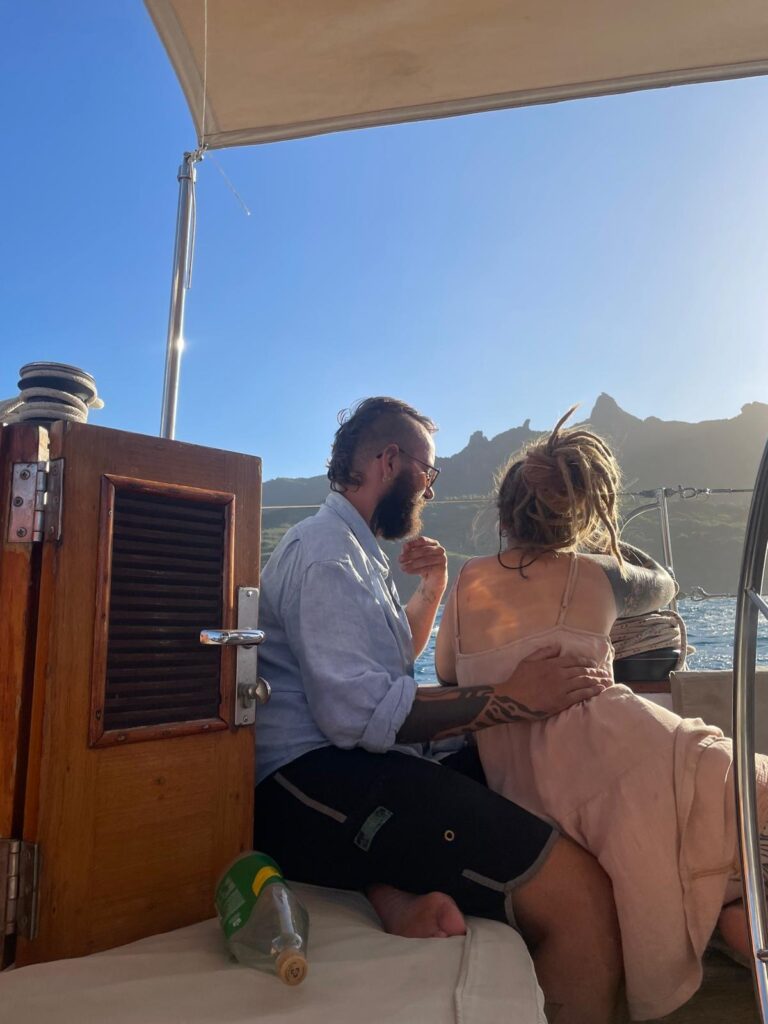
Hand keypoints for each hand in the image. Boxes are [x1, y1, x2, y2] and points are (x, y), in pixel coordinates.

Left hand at [399, 536, 447, 598]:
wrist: (433, 579)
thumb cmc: (423, 565)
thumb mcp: (414, 557)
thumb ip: (410, 550)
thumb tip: (405, 546)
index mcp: (433, 543)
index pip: (422, 540)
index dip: (413, 543)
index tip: (404, 547)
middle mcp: (439, 549)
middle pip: (424, 550)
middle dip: (410, 555)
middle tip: (400, 559)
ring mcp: (442, 558)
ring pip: (425, 560)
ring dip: (412, 564)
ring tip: (402, 567)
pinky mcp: (442, 568)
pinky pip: (428, 568)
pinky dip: (416, 570)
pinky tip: (408, 572)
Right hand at [496, 644, 610, 717]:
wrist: (512, 698)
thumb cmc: (519, 679)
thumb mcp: (528, 660)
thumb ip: (544, 652)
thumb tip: (558, 647)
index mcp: (552, 663)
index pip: (574, 660)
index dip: (586, 662)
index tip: (593, 664)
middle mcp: (559, 674)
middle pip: (582, 671)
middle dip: (596, 671)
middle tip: (605, 673)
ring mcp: (561, 688)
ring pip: (584, 682)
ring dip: (597, 680)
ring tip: (606, 681)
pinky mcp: (561, 701)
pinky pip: (580, 695)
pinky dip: (592, 691)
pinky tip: (599, 690)